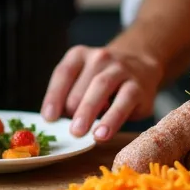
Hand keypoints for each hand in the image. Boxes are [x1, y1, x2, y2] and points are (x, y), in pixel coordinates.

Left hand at [41, 45, 163, 140]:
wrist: (141, 65)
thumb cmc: (103, 81)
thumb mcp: (84, 80)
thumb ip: (70, 95)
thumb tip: (56, 122)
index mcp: (79, 55)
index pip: (63, 73)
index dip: (54, 96)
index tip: (48, 118)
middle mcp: (99, 58)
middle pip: (81, 84)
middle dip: (72, 109)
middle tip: (68, 131)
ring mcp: (120, 69)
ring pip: (101, 87)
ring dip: (88, 111)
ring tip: (79, 132)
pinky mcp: (137, 86)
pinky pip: (123, 102)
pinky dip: (111, 119)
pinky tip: (102, 134)